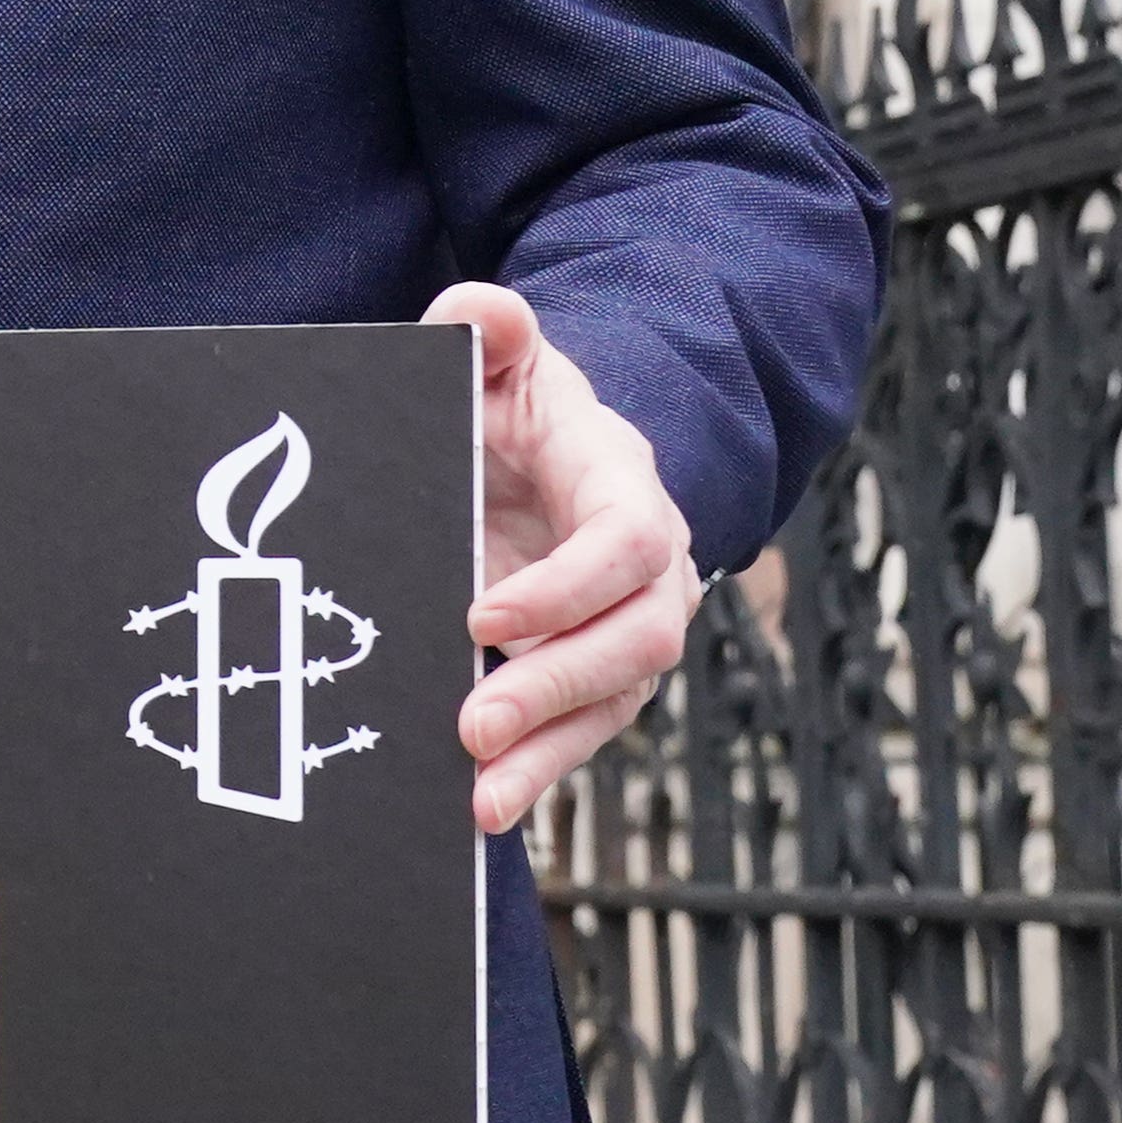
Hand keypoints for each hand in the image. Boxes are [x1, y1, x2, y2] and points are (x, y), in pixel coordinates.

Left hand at [437, 282, 694, 838]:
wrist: (540, 461)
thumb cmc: (514, 410)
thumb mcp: (501, 363)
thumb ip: (488, 332)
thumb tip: (480, 313)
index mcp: (625, 484)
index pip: (628, 542)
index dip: (568, 586)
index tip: (481, 618)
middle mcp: (649, 568)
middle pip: (635, 639)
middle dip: (556, 686)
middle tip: (472, 723)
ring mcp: (628, 628)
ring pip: (615, 702)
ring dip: (548, 753)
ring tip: (480, 798)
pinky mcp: (596, 677)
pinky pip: (582, 734)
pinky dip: (538, 772)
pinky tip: (482, 809)